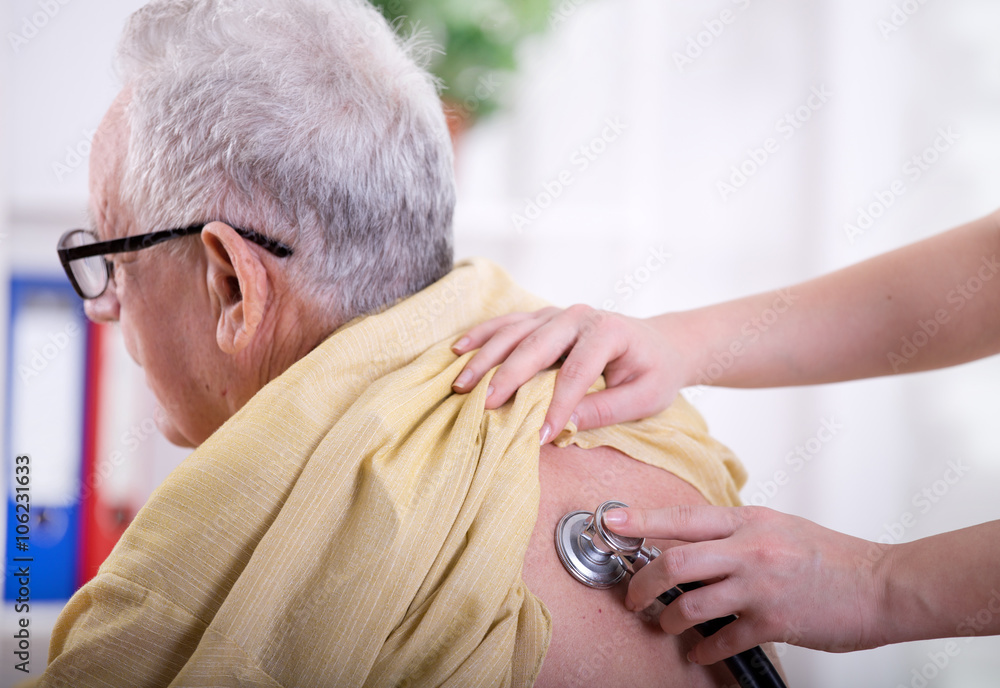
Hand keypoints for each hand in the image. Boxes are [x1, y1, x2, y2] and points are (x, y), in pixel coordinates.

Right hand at [451, 305, 687, 442]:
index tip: (539, 436)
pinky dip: (481, 336)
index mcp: (608, 332)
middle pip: (536, 347)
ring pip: (514, 332)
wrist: (659, 343)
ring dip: (484, 357)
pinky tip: (457, 350)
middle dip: (507, 377)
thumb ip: (606, 410)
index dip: (557, 405)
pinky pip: (506, 324)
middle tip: (484, 406)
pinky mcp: (542, 317)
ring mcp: (556, 313)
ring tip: (460, 384)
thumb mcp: (644, 398)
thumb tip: (566, 424)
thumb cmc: (653, 372)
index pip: (576, 372)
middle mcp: (579, 316)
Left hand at [603, 505, 889, 661]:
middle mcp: (749, 549)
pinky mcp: (774, 622)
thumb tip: (691, 540)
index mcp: (748, 520)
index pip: (681, 516)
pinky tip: (700, 652)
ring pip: (690, 605)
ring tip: (665, 624)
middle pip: (673, 562)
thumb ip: (734, 531)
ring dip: (669, 620)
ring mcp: (760, 587)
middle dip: (641, 582)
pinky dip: (703, 650)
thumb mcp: (777, 525)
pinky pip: (722, 640)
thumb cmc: (831, 555)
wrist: (882, 584)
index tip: (609, 522)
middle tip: (632, 596)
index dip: (639, 519)